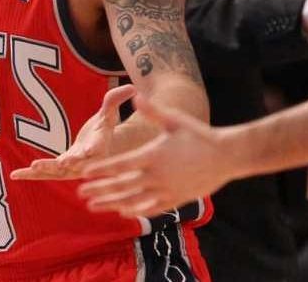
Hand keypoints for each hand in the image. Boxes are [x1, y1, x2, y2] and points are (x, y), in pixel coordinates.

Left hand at [10, 84, 133, 180]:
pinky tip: (14, 174)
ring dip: (45, 170)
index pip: (97, 150)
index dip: (93, 151)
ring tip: (32, 167)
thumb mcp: (109, 113)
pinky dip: (30, 175)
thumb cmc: (104, 130)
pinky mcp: (60, 170)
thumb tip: (133, 88)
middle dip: (67, 164)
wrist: (100, 149)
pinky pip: (44, 174)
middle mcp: (85, 162)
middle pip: (77, 164)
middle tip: (60, 164)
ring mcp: (72, 168)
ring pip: (58, 172)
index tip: (89, 152)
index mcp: (99, 147)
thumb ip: (115, 100)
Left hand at [77, 94, 233, 216]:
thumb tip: (135, 96)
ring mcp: (167, 190)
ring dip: (111, 204)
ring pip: (133, 200)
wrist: (227, 156)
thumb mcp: (175, 120)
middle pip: (122, 186)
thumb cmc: (200, 135)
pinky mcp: (176, 199)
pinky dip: (136, 210)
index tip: (84, 174)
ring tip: (94, 206)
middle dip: (100, 190)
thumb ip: (152, 111)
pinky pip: (151, 208)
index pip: (120, 165)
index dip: (101, 170)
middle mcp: (157, 175)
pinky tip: (123, 212)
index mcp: (153, 155)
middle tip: (80, 193)